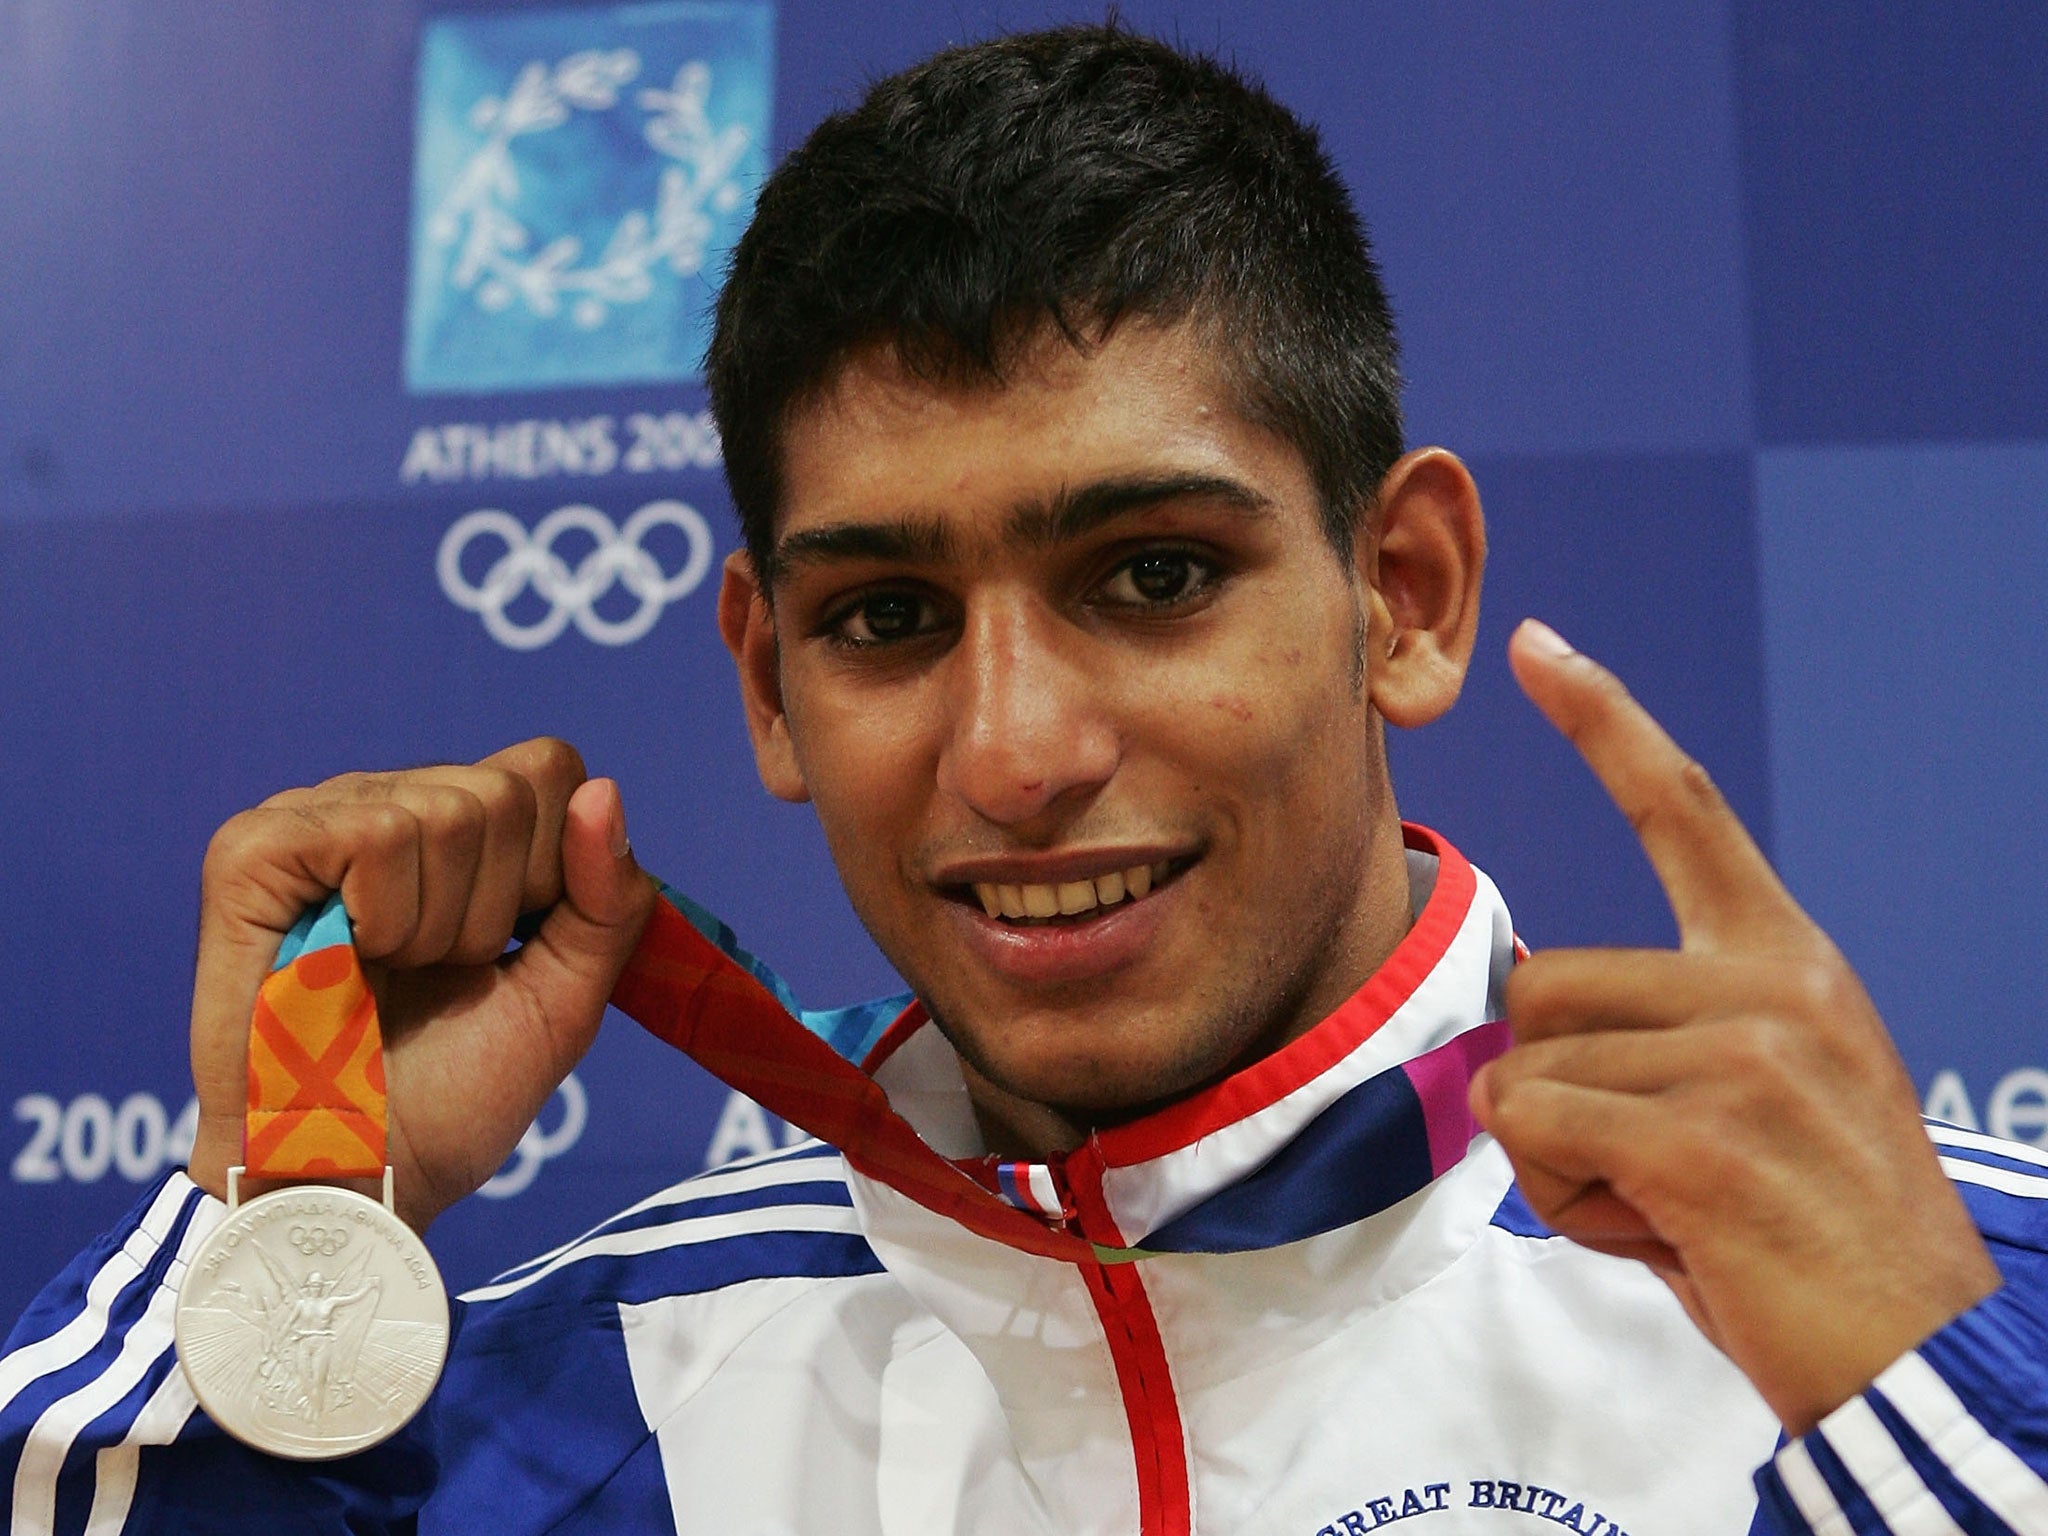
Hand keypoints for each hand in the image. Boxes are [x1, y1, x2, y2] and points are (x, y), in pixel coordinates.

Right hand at [186, 739, 655, 1230]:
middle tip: (434, 974)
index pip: (548, 768)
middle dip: (497, 910)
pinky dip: (385, 917)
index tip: (509, 948)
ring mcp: (313, 818)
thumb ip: (607, 899)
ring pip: (446, 811)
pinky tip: (345, 958)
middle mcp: (381, 801)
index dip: (554, 867)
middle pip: (506, 791)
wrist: (365, 1177)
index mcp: (454, 828)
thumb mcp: (566, 995)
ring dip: (438, 927)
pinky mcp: (253, 850)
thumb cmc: (454, 1095)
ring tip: (384, 974)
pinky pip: (375, 835)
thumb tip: (603, 791)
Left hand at [1469, 619, 1999, 1434]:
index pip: (1681, 808)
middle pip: (1542, 985)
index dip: (1601, 720)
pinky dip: (1565, 1198)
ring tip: (1671, 1207)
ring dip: (1560, 1158)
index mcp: (1788, 961)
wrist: (1917, 1357)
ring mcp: (1742, 1052)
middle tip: (1655, 1170)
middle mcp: (1771, 984)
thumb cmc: (1811, 1237)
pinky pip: (1534, 1132)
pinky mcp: (1702, 1133)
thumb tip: (1518, 1025)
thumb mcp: (1753, 1101)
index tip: (1536, 643)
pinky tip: (1665, 1235)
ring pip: (1525, 1068)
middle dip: (1555, 1090)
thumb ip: (1655, 1038)